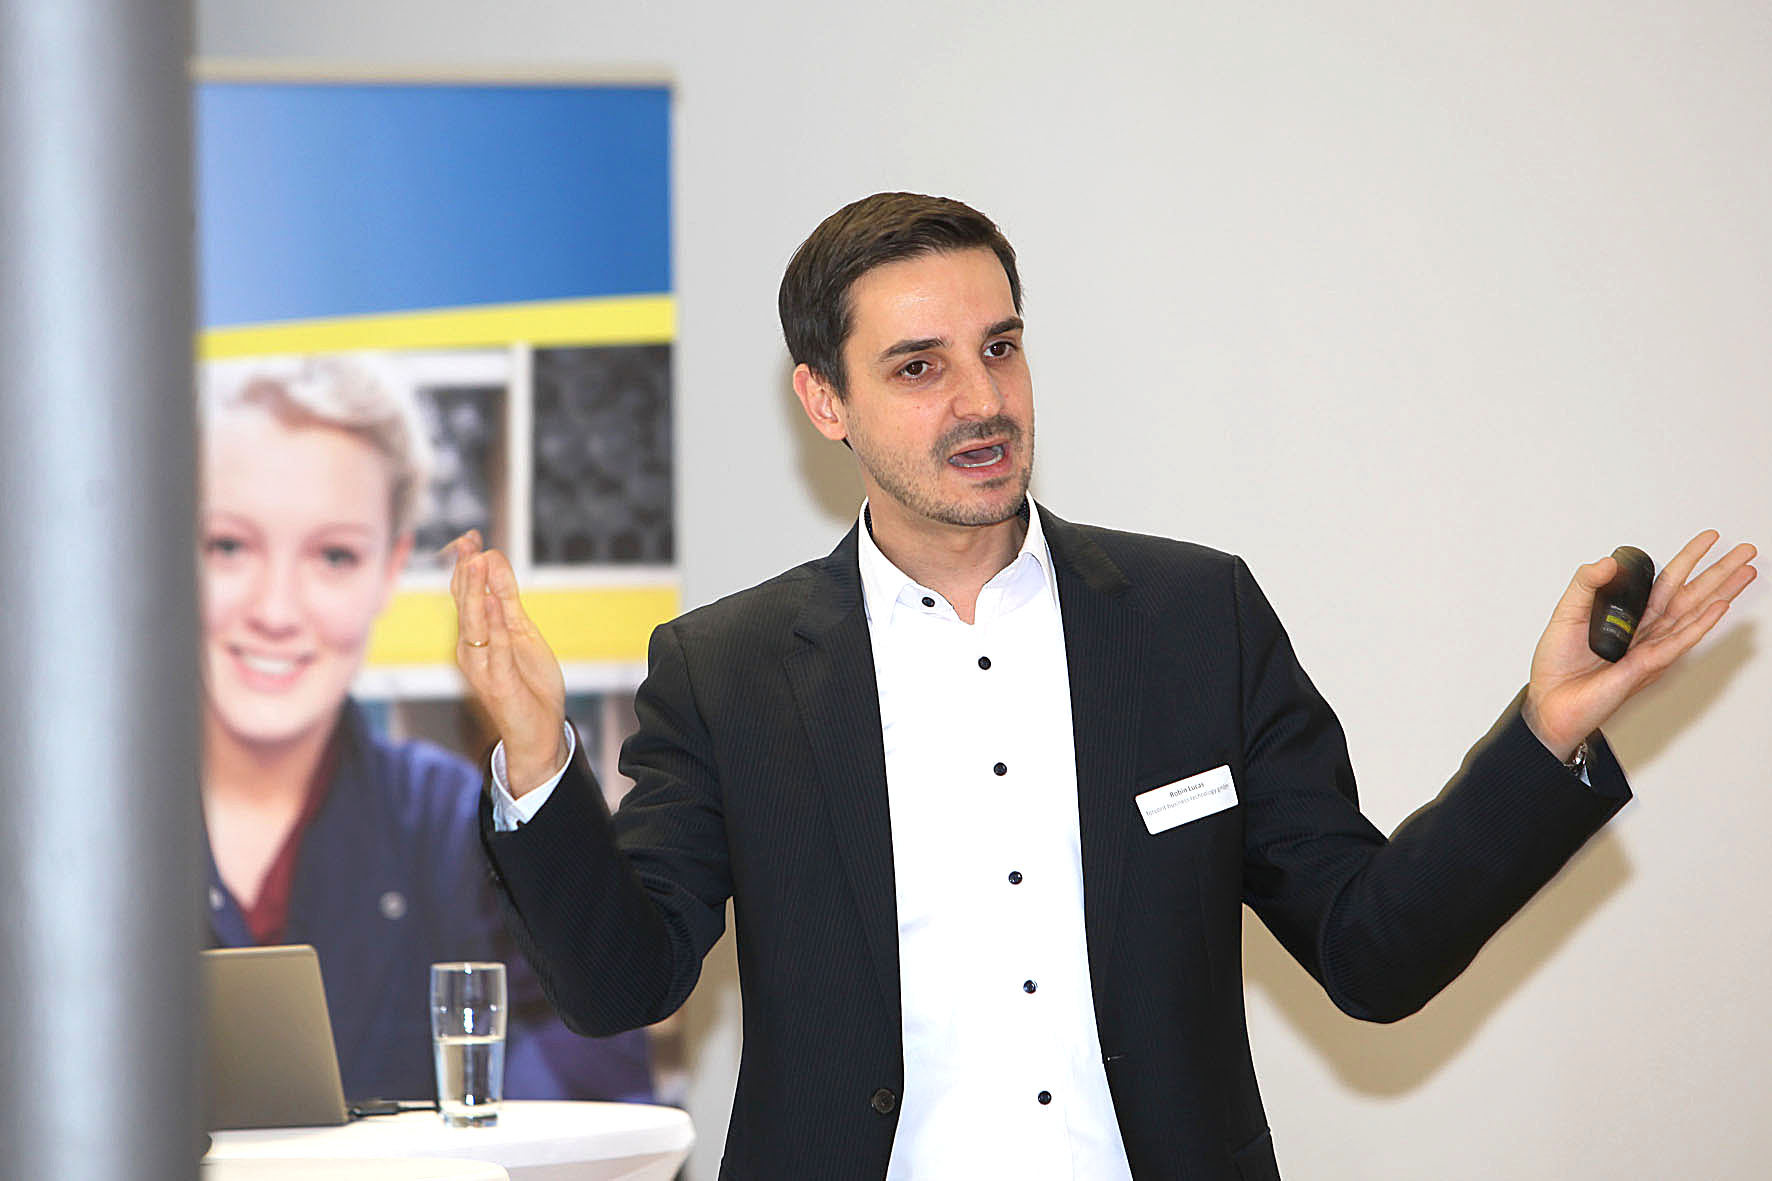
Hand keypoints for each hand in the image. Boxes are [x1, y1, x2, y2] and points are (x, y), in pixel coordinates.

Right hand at [446, 530, 568, 794]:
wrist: (537, 730)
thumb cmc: (527, 682)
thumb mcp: (520, 631)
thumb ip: (506, 599)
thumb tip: (493, 560)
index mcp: (475, 635)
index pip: (465, 593)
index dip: (467, 565)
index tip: (471, 536)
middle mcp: (471, 649)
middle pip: (465, 604)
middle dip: (467, 571)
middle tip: (468, 542)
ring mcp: (482, 666)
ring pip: (474, 624)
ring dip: (474, 593)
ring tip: (476, 563)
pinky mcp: (498, 683)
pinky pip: (495, 650)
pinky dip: (494, 627)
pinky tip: (492, 604)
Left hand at [1523, 531, 1756, 759]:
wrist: (1551, 701)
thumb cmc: (1558, 665)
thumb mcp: (1567, 613)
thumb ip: (1586, 584)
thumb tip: (1607, 562)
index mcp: (1630, 616)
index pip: (1666, 581)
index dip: (1688, 559)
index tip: (1710, 539)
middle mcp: (1646, 630)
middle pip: (1690, 594)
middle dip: (1720, 572)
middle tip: (1746, 551)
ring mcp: (1651, 647)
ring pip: (1694, 614)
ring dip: (1722, 592)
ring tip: (1746, 571)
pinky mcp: (1646, 665)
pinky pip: (1678, 641)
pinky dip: (1701, 624)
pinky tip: (1719, 606)